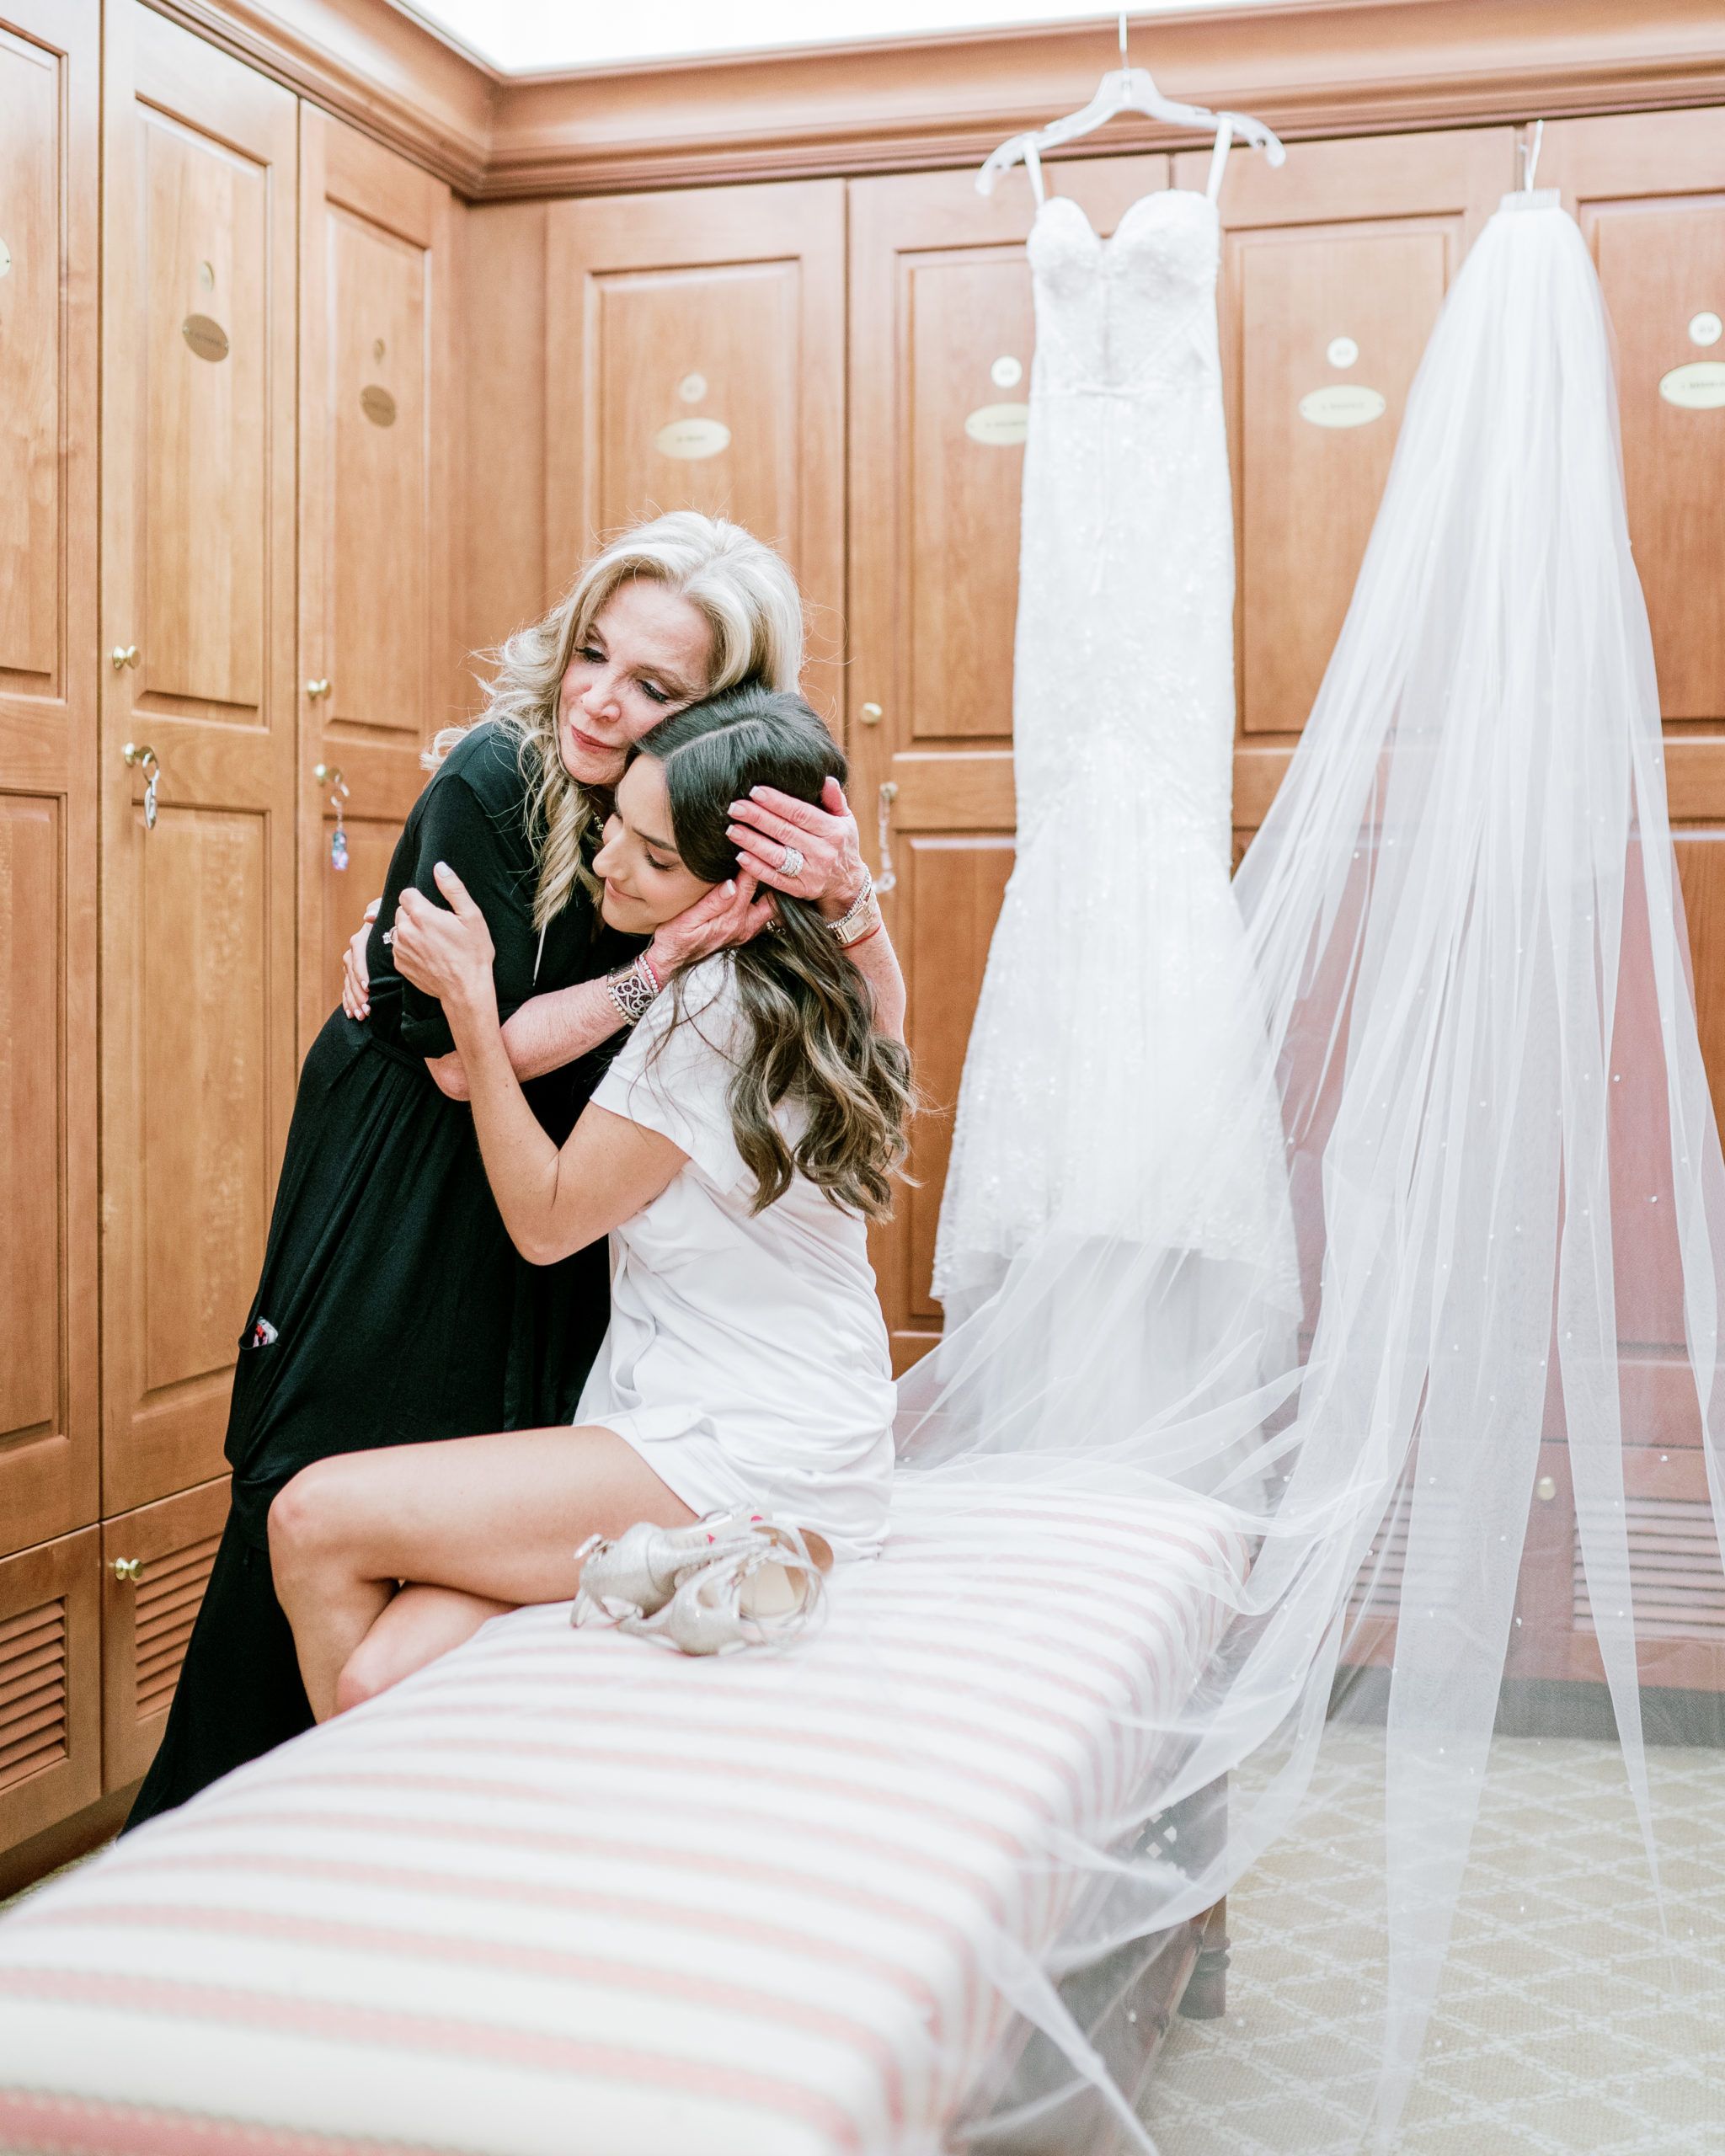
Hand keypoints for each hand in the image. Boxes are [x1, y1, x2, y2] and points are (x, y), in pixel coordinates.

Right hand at [341, 898, 380, 1019]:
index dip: (361, 971)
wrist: (396, 927)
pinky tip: (351, 1015)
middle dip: (357, 993)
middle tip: (367, 1008)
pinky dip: (348, 1002)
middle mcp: (354, 953)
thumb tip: (368, 917)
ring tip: (362, 1015)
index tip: (369, 986)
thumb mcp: (385, 910)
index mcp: (361, 939)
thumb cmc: (392, 917)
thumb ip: (377, 909)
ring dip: (353, 1001)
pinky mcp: (355, 975)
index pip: (357, 955)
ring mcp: (353, 965)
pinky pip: (347, 990)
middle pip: (351, 975)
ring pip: (349, 985)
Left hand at [391, 862, 496, 1023]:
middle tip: (436, 926)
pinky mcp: (400, 964)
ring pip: (398, 930)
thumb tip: (439, 867)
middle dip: (415, 914)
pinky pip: (398, 948)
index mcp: (422, 915)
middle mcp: (406, 930)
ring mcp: (400, 949)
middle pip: (401, 911)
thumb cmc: (473, 953)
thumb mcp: (472, 916)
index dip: (419, 898)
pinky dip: (409, 948)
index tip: (433, 908)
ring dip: (410, 931)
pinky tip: (427, 954)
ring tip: (432, 942)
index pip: (406, 894)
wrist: (466, 989)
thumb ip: (453, 888)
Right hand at [647, 870, 777, 977]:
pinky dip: (763, 901)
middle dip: (770, 878)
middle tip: (768, 857)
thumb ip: (712, 903)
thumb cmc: (674, 939)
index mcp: (731, 920)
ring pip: (768, 908)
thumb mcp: (687, 919)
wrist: (669, 960)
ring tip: (766, 869)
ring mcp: (743, 932)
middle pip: (770, 899)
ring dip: (769, 890)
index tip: (752, 847)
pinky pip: (761, 916)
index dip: (751, 864)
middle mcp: (742, 927)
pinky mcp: (740, 933)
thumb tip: (731, 885)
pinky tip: (758, 889)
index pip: (748, 885)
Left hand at [726, 776, 866, 921]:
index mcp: (833, 831)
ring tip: (732, 830)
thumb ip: (835, 799)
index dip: (777, 802)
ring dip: (752, 842)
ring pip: (777, 856)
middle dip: (757, 818)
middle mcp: (823, 852)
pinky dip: (757, 868)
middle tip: (735, 807)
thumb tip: (826, 779)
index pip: (801, 813)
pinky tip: (741, 856)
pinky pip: (775, 879)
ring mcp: (811, 874)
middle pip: (784, 832)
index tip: (755, 791)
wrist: (848, 884)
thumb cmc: (841, 844)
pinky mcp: (801, 890)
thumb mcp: (845, 820)